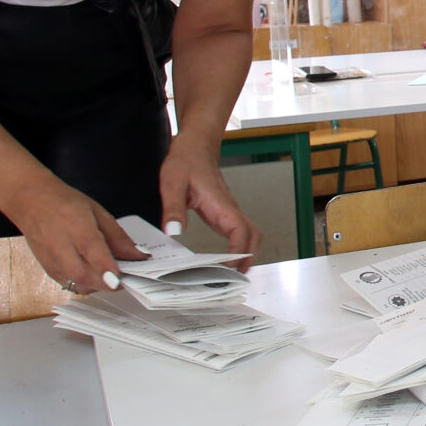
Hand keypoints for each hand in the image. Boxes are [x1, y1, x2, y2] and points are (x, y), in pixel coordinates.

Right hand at [5, 178, 148, 294]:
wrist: (31, 203)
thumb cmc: (65, 204)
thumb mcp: (98, 212)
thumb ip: (118, 237)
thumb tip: (138, 255)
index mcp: (76, 226)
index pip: (91, 251)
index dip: (106, 267)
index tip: (120, 278)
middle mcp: (60, 246)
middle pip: (83, 275)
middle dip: (107, 283)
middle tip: (126, 278)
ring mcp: (51, 260)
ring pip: (77, 284)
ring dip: (98, 285)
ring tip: (111, 274)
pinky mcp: (48, 270)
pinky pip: (70, 285)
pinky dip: (87, 284)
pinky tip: (95, 274)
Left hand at [160, 137, 261, 266]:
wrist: (195, 146)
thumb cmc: (186, 161)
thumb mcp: (173, 182)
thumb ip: (173, 208)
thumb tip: (173, 232)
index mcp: (221, 204)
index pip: (240, 233)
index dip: (239, 253)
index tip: (230, 269)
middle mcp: (229, 209)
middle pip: (253, 237)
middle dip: (249, 259)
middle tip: (234, 278)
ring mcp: (228, 212)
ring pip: (249, 235)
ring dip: (246, 254)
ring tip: (232, 274)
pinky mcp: (223, 213)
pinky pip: (238, 233)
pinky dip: (238, 248)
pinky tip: (226, 258)